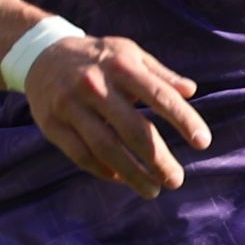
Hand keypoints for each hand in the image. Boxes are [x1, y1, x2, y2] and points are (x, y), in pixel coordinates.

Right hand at [25, 32, 210, 195]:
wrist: (41, 55)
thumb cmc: (98, 57)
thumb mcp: (129, 54)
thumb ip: (160, 74)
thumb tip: (190, 91)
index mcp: (121, 65)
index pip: (159, 96)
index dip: (184, 120)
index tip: (203, 142)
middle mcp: (95, 85)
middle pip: (133, 130)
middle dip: (158, 159)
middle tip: (176, 179)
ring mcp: (71, 106)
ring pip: (106, 149)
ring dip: (133, 174)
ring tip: (153, 190)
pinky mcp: (52, 125)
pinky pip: (82, 155)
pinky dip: (104, 171)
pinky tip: (122, 179)